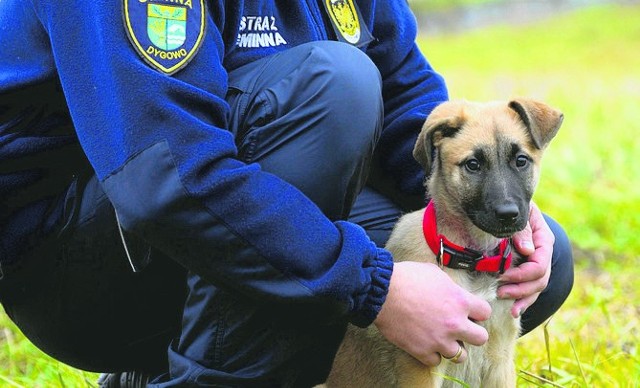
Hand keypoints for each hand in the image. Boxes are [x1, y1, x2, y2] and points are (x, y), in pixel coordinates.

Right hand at [374, 261, 490, 365]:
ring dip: (452, 346)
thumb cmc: (407, 277)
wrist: (382, 291)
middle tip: (459, 328)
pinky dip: (432, 354)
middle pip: (481, 338)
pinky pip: (436, 361)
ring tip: (442, 338)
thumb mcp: (435, 273)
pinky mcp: (422, 350)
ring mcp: (439, 340)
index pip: (485, 312)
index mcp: (460, 301)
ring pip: (460, 356)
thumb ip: (450, 286)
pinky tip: (426, 344)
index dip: (477, 312)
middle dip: (472, 333)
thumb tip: (453, 292)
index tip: (468, 311)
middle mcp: (455, 323)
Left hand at [498, 202, 552, 317]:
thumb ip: (522, 230)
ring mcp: (539, 263)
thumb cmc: (512, 210)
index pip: (540, 263)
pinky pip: (531, 290)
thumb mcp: (519, 214)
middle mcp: (544, 253)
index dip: (523, 273)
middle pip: (540, 278)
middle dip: (520, 288)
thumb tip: (527, 250)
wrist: (509, 209)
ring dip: (522, 297)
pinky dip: (523, 300)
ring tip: (507, 304)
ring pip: (537, 287)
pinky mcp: (530, 271)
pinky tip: (514, 310)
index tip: (502, 275)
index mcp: (543, 239)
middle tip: (500, 291)